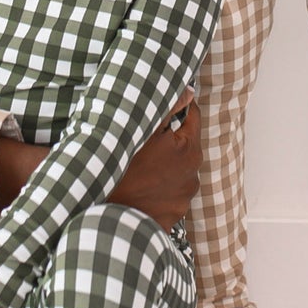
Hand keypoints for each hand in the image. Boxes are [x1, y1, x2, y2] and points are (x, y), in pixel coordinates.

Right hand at [109, 90, 199, 229]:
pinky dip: (159, 186)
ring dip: (164, 163)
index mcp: (189, 149)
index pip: (192, 116)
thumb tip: (188, 90)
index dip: (176, 107)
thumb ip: (168, 107)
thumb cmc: (125, 171)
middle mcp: (194, 173)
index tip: (160, 105)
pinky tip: (141, 184)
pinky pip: (168, 191)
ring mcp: (184, 197)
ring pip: (177, 168)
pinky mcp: (174, 214)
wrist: (114, 218)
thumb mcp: (143, 131)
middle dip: (168, 137)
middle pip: (183, 144)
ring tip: (140, 164)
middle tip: (143, 136)